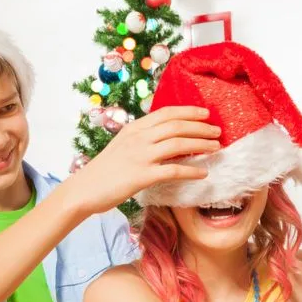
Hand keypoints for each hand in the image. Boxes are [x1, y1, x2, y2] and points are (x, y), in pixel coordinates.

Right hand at [66, 106, 220, 215]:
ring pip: (178, 144)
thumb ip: (142, 140)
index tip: (206, 113)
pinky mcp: (141, 176)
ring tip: (217, 148)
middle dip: (201, 127)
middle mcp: (138, 138)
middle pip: (176, 126)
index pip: (166, 113)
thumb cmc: (104, 171)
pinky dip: (191, 171)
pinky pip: (173, 170)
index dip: (188, 112)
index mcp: (134, 129)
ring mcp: (140, 156)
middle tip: (218, 131)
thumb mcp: (123, 147)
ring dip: (201, 145)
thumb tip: (166, 138)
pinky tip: (203, 174)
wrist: (83, 190)